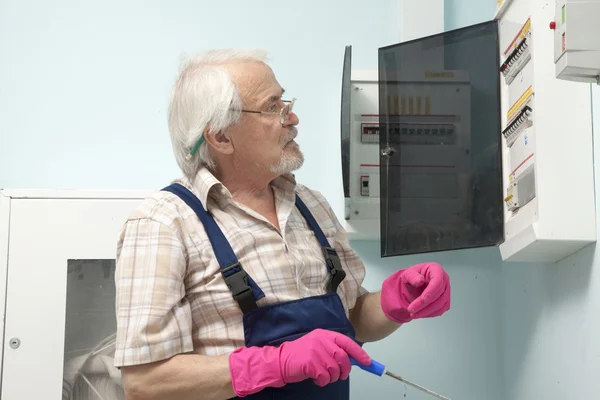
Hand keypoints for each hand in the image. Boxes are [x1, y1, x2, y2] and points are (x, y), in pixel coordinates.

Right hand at [229, 329, 370, 395]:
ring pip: (334, 369)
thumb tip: (355, 359)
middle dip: (345, 370)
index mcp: (325, 334)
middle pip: (343, 358)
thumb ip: (334, 349)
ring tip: (323, 376)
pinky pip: (324, 377)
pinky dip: (322, 381)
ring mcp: (315, 351)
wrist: (281, 360)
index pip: (347, 342)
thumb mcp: (319, 347)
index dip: (359, 353)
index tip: (367, 362)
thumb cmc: (302, 355)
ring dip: (331, 377)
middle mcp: (321, 340)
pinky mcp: (310, 362)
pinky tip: (315, 378)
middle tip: (341, 376)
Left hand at [380, 262, 449, 323]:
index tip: (421, 301)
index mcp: (436, 269)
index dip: (430, 293)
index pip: (437, 282)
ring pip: (440, 304)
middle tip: (411, 310)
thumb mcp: (408, 274)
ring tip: (414, 314)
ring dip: (427, 311)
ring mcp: (446, 290)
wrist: (414, 283)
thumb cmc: (412, 277)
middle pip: (439, 295)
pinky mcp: (445, 300)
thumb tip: (420, 281)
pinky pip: (441, 309)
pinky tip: (420, 313)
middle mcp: (444, 279)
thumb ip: (412, 276)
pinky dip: (430, 314)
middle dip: (425, 305)